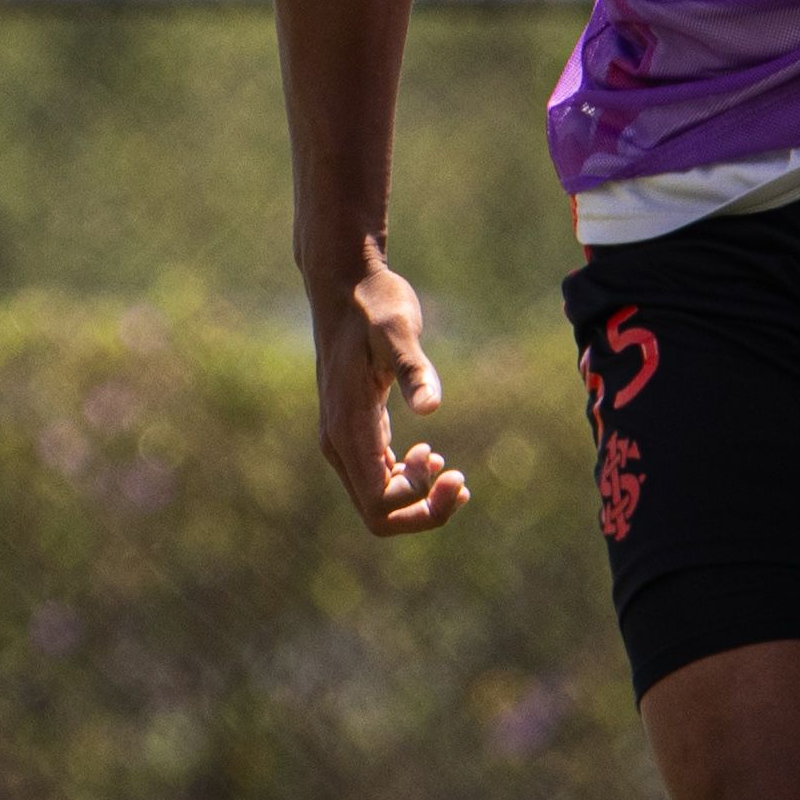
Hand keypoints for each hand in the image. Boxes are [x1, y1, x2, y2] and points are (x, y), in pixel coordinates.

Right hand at [306, 246, 469, 535]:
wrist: (344, 284)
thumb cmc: (374, 304)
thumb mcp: (398, 330)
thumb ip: (412, 369)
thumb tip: (431, 407)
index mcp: (348, 430)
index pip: (379, 504)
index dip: (419, 502)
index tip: (449, 466)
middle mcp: (339, 445)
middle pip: (377, 515)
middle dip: (422, 511)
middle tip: (460, 480)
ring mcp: (344, 441)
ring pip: (377, 502)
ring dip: (418, 498)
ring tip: (453, 472)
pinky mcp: (355, 432)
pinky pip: (378, 479)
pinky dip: (408, 482)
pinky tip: (433, 457)